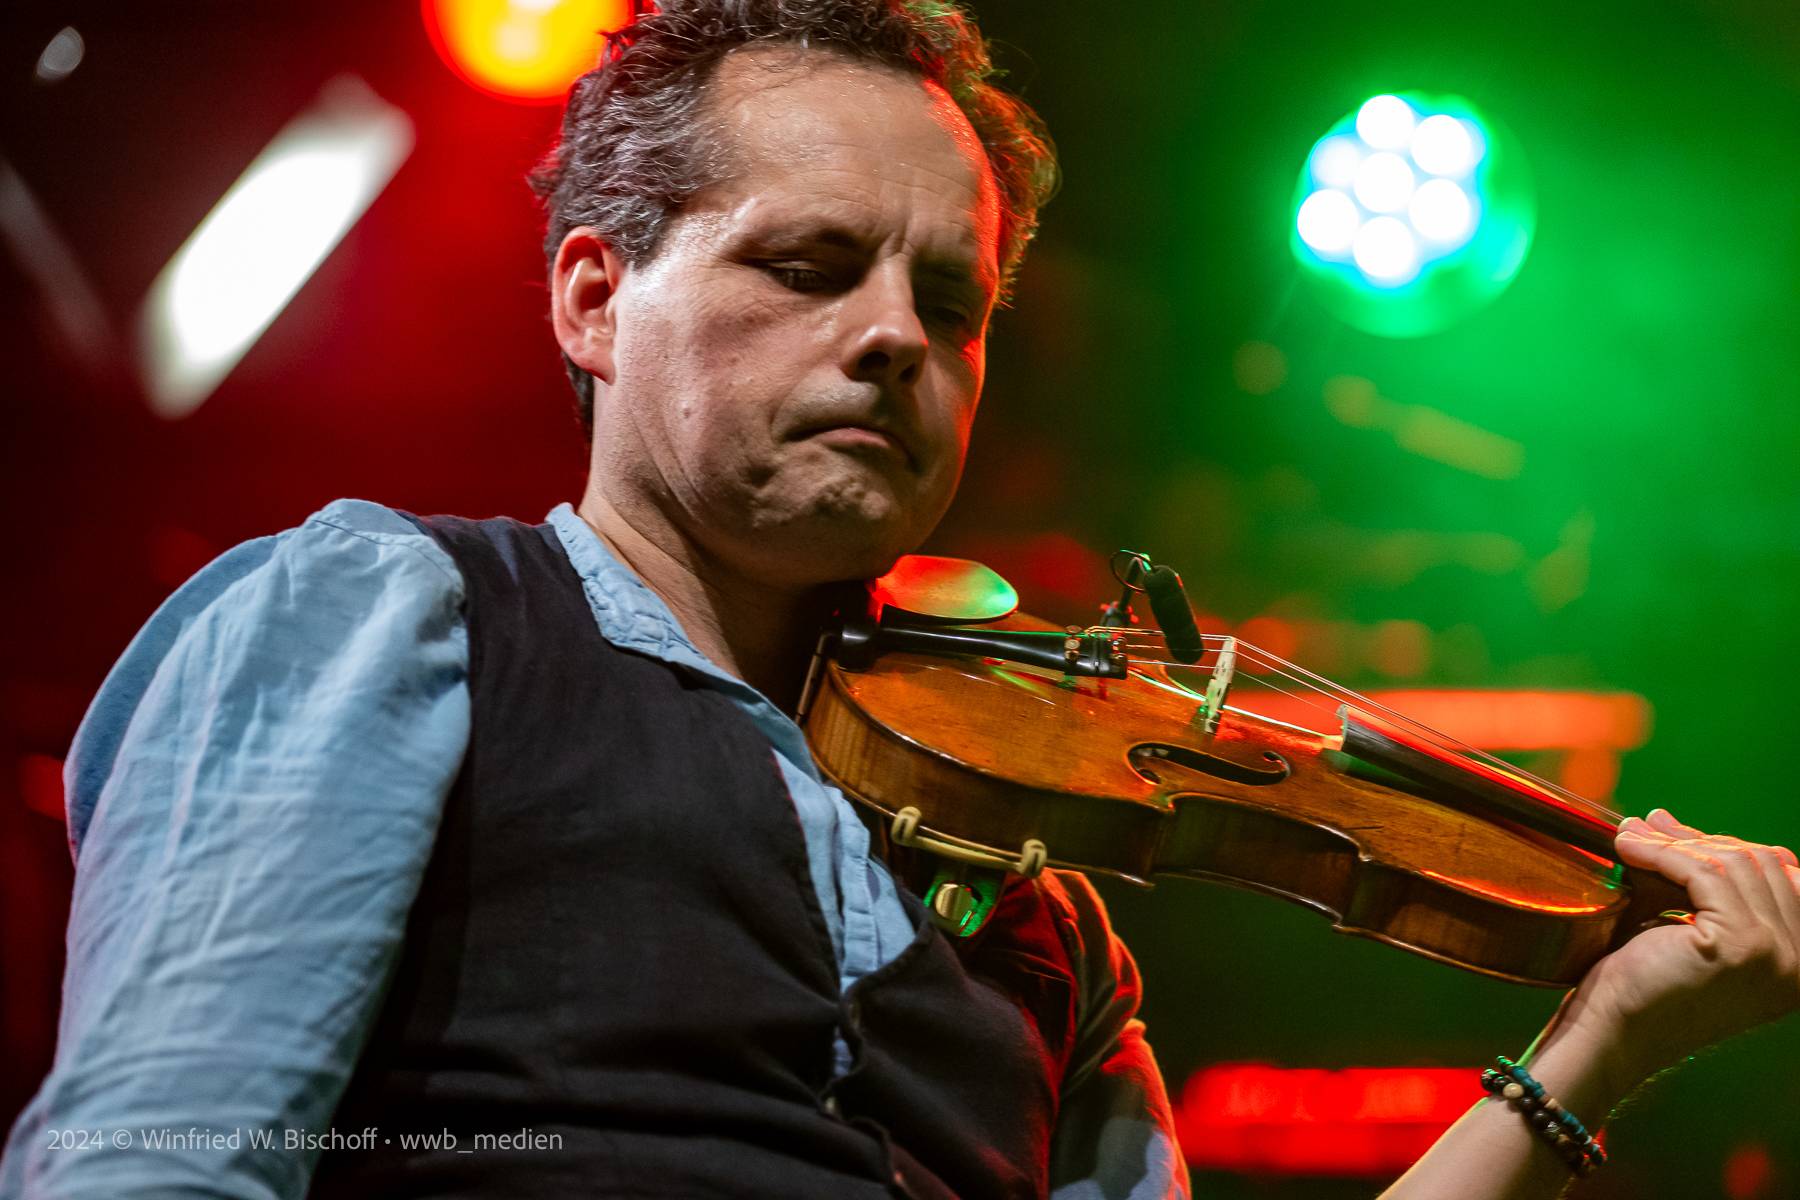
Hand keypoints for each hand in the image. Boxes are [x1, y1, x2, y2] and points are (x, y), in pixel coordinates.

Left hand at [1559, 808, 1799, 1093]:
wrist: (1612, 1034)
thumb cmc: (1641, 986)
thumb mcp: (1687, 927)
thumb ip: (1700, 883)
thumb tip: (1668, 818)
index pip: (1781, 876)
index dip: (1726, 846)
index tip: (1672, 829)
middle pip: (1760, 865)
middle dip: (1697, 839)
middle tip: (1646, 826)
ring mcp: (1777, 955)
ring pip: (1731, 864)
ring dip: (1673, 842)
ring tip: (1629, 836)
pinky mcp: (1739, 945)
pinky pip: (1703, 872)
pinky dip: (1660, 851)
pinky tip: (1626, 846)